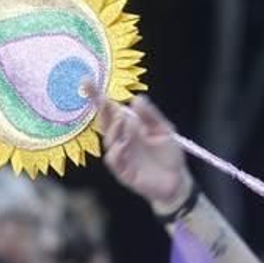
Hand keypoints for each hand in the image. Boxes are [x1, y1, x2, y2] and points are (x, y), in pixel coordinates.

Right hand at [100, 96, 191, 211]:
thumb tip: (137, 98)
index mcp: (129, 126)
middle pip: (105, 121)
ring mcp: (120, 155)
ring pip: (109, 140)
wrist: (177, 181)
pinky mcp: (123, 171)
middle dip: (101, 110)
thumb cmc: (169, 155)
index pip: (110, 109)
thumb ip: (151, 116)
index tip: (86, 81)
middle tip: (104, 100)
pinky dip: (116, 151)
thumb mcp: (164, 130)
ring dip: (113, 129)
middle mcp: (121, 138)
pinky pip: (114, 160)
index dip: (97, 96)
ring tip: (122, 120)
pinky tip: (122, 144)